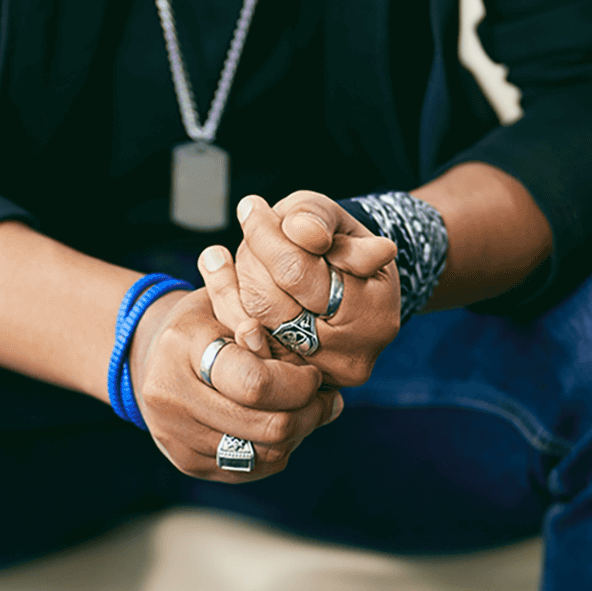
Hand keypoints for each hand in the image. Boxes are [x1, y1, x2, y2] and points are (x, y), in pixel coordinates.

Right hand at [127, 279, 339, 482]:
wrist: (152, 357)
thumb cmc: (205, 325)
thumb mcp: (231, 307)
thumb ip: (267, 331)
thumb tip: (309, 372)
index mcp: (183, 347)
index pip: (255, 383)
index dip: (298, 385)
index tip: (314, 375)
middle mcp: (171, 397)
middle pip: (265, 427)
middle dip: (308, 414)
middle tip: (324, 399)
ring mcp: (174, 435)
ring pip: (263, 454)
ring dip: (297, 435)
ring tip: (305, 412)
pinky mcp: (185, 462)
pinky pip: (249, 470)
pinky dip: (275, 452)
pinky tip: (277, 428)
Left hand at [227, 192, 400, 385]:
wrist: (343, 288)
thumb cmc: (339, 245)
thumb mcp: (336, 219)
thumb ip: (317, 218)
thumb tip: (300, 230)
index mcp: (374, 313)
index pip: (298, 274)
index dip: (268, 238)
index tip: (250, 207)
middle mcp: (351, 355)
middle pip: (270, 305)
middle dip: (253, 261)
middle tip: (251, 229)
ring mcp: (318, 376)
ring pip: (250, 327)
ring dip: (236, 284)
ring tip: (239, 251)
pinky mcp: (287, 383)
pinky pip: (243, 345)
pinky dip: (226, 306)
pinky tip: (218, 273)